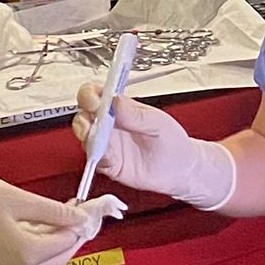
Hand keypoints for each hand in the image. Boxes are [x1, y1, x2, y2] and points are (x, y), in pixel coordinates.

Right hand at [0, 170, 101, 264]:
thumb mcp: (13, 197)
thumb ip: (52, 210)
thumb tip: (78, 216)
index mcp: (24, 254)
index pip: (66, 243)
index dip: (78, 226)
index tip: (83, 214)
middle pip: (57, 264)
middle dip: (68, 244)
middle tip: (71, 223)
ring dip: (52, 261)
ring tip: (53, 236)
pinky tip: (29, 251)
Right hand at [72, 83, 235, 211]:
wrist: (181, 169)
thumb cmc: (171, 141)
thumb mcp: (158, 122)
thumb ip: (135, 114)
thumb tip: (115, 102)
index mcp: (120, 107)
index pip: (95, 94)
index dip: (90, 95)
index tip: (95, 101)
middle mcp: (110, 125)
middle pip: (84, 116)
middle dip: (84, 118)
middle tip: (93, 122)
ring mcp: (108, 145)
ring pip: (86, 138)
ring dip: (88, 138)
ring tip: (98, 140)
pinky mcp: (110, 164)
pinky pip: (97, 160)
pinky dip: (98, 158)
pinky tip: (108, 157)